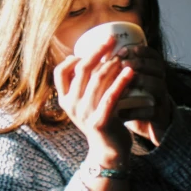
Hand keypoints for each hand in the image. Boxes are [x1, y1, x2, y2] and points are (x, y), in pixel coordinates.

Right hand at [53, 36, 135, 165]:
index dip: (73, 58)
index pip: (59, 73)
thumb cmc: (100, 120)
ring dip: (112, 64)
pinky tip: (130, 71)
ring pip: (97, 80)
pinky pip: (111, 96)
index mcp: (65, 100)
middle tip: (111, 39)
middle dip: (97, 51)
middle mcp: (71, 105)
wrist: (109, 151)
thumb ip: (83, 84)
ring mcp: (84, 113)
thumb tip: (85, 55)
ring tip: (124, 55)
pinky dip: (121, 81)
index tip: (89, 48)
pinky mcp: (100, 121)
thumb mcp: (85, 103)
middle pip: (82, 70)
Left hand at [117, 45, 172, 145]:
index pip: (155, 57)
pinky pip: (151, 112)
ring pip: (157, 86)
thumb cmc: (131, 101)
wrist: (146, 127)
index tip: (130, 49)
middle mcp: (160, 84)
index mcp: (153, 73)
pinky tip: (120, 113)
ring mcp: (162, 100)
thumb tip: (87, 56)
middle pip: (157, 68)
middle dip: (139, 64)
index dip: (145, 51)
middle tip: (122, 63)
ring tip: (121, 86)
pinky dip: (135, 111)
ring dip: (139, 83)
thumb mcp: (125, 84)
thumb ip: (113, 71)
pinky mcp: (159, 117)